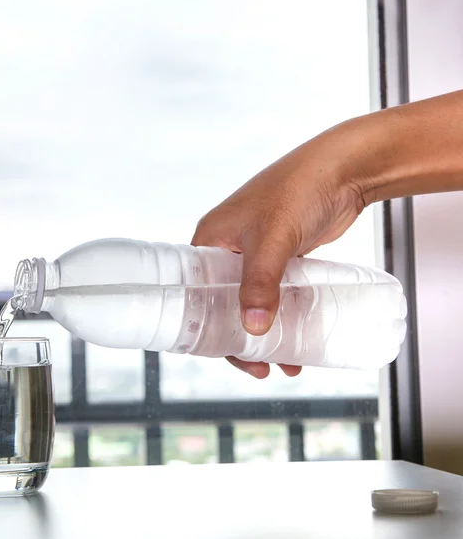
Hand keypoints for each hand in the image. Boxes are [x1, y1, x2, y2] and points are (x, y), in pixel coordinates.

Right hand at [192, 121, 368, 377]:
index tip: (226, 356)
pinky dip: (284, 316)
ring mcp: (255, 252)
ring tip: (287, 362)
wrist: (342, 169)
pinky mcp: (281, 255)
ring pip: (252, 302)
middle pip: (224, 304)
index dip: (207, 329)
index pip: (196, 294)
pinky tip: (300, 337)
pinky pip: (275, 293)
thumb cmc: (298, 190)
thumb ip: (260, 283)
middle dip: (241, 340)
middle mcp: (227, 248)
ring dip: (267, 333)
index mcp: (209, 240)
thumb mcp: (272, 239)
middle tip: (260, 368)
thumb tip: (253, 329)